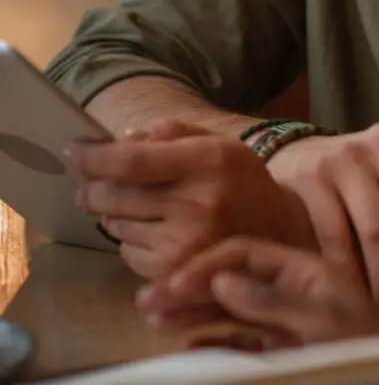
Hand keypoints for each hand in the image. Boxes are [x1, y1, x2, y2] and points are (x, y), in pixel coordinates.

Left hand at [64, 121, 311, 280]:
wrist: (278, 232)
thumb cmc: (241, 181)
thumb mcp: (218, 144)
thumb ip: (173, 134)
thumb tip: (121, 139)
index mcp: (207, 162)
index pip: (132, 160)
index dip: (95, 157)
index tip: (72, 150)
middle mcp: (195, 203)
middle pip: (114, 194)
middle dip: (93, 188)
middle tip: (88, 184)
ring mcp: (184, 242)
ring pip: (116, 225)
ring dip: (115, 214)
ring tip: (139, 207)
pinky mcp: (174, 272)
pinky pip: (127, 252)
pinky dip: (130, 240)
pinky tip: (155, 231)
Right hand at [138, 237, 378, 347]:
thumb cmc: (375, 345)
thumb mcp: (326, 317)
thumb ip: (275, 298)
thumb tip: (222, 276)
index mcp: (305, 270)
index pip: (246, 251)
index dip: (206, 262)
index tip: (173, 280)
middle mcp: (293, 292)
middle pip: (231, 280)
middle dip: (189, 287)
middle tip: (147, 300)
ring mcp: (287, 324)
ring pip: (231, 312)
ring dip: (193, 313)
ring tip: (155, 316)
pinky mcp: (287, 355)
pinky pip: (244, 344)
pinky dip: (215, 344)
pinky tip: (189, 345)